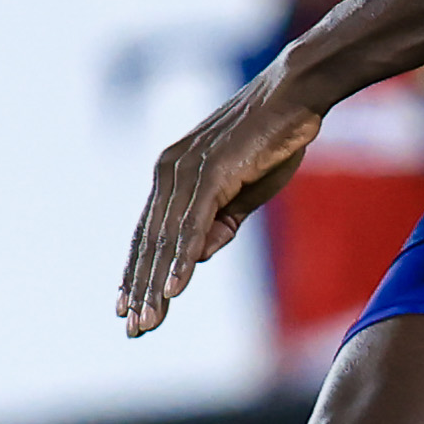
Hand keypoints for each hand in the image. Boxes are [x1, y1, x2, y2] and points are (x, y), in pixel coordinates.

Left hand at [121, 67, 322, 334]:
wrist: (295, 94)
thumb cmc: (274, 138)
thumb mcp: (245, 191)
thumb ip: (221, 222)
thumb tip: (198, 256)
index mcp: (174, 174)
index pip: (148, 233)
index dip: (137, 272)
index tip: (128, 308)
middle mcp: (170, 171)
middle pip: (149, 241)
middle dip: (140, 289)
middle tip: (133, 329)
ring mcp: (188, 171)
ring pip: (166, 239)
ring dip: (157, 284)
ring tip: (149, 321)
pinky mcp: (211, 172)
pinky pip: (192, 225)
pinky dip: (182, 260)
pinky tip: (175, 289)